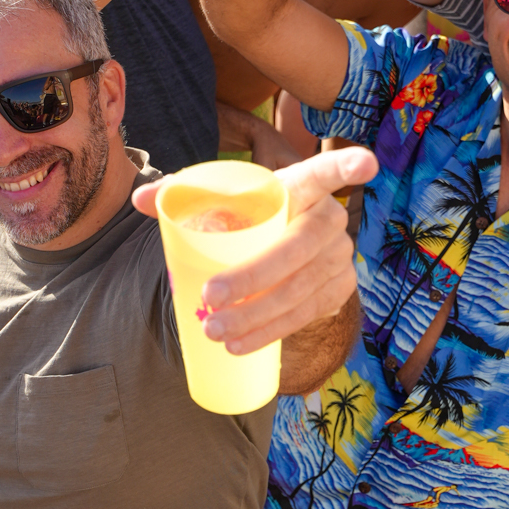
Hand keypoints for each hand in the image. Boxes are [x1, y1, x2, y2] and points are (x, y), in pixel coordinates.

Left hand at [134, 147, 377, 351]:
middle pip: (299, 247)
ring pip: (301, 290)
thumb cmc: (244, 219)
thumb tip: (141, 200)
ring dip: (258, 315)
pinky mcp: (338, 291)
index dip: (347, 166)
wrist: (274, 254)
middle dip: (255, 275)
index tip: (367, 163)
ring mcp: (339, 257)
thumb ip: (180, 195)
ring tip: (213, 330)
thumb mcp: (215, 202)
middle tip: (210, 297)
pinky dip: (271, 333)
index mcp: (300, 187)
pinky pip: (305, 316)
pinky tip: (241, 344)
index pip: (326, 173)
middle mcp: (328, 219)